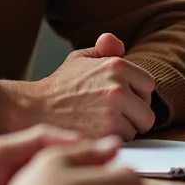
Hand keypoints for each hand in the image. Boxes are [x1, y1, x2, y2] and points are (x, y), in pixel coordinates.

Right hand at [0, 33, 156, 139]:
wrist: (35, 108)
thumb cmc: (59, 86)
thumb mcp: (79, 59)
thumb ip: (104, 50)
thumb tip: (118, 45)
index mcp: (116, 65)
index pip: (149, 84)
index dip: (138, 94)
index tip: (125, 100)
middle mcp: (118, 86)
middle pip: (148, 111)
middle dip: (135, 116)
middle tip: (116, 116)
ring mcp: (113, 110)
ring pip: (137, 128)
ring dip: (124, 129)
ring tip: (103, 124)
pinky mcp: (106, 131)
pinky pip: (124, 140)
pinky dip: (113, 139)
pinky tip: (97, 132)